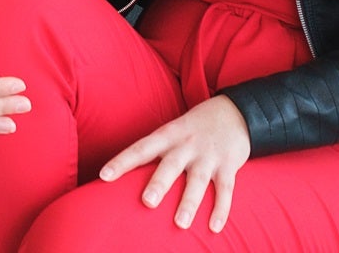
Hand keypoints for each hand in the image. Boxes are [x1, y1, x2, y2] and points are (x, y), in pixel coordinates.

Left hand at [98, 95, 250, 231]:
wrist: (234, 112)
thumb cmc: (194, 128)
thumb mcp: (172, 130)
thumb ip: (155, 151)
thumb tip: (126, 176)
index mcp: (168, 135)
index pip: (141, 148)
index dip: (122, 161)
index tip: (104, 176)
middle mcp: (186, 145)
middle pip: (170, 165)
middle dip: (159, 184)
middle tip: (147, 202)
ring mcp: (208, 155)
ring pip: (197, 180)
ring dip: (189, 202)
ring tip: (180, 223)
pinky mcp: (228, 165)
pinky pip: (225, 189)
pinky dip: (221, 208)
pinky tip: (214, 227)